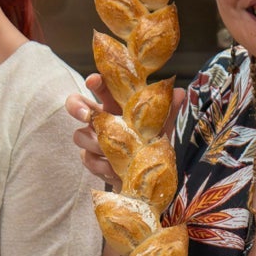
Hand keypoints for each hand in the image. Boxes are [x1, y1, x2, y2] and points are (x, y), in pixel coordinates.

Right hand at [66, 73, 184, 189]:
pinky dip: (100, 164)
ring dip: (93, 142)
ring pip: (80, 135)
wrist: (143, 175)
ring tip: (108, 149)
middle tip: (86, 114)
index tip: (93, 80)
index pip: (101, 87)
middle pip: (77, 105)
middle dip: (76, 106)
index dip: (95, 81)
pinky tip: (112, 168)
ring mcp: (92, 139)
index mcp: (115, 105)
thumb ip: (167, 111)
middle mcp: (100, 119)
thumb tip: (179, 92)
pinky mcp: (91, 159)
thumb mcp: (160, 127)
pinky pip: (87, 159)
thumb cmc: (148, 143)